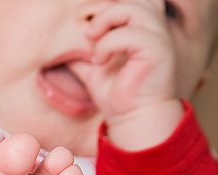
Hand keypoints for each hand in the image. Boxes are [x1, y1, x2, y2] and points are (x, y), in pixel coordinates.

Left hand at [83, 0, 182, 147]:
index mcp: (142, 25)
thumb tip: (61, 43)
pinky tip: (99, 61)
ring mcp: (158, 36)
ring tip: (91, 40)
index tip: (87, 28)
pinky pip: (129, 34)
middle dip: (104, 8)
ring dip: (105, 20)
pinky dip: (107, 44)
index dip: (106, 5)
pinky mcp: (157, 50)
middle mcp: (153, 26)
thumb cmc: (116, 93)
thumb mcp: (93, 67)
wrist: (132, 118)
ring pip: (132, 7)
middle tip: (88, 31)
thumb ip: (83, 50)